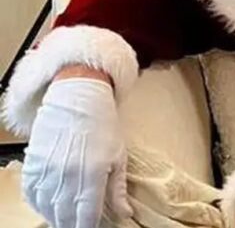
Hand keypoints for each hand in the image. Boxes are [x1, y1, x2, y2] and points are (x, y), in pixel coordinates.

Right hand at [21, 78, 131, 227]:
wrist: (78, 99)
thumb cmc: (104, 127)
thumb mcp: (119, 157)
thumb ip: (118, 189)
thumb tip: (125, 214)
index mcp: (93, 175)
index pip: (86, 215)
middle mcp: (67, 176)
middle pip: (64, 215)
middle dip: (71, 225)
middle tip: (78, 226)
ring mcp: (47, 170)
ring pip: (46, 207)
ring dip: (55, 217)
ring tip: (64, 220)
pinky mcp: (33, 163)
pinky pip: (30, 193)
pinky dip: (38, 204)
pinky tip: (47, 206)